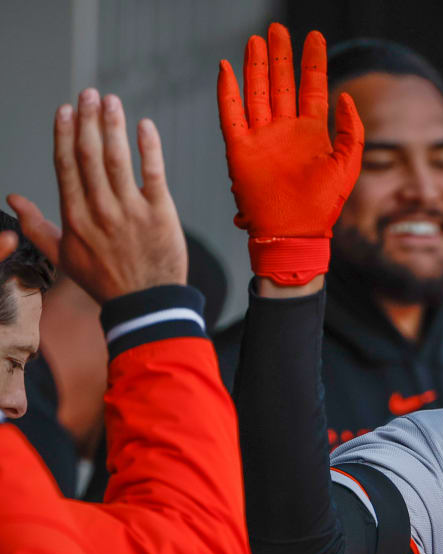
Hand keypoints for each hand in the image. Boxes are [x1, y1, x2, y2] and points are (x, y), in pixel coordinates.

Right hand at [6, 89, 185, 302]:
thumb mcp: (63, 255)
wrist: (146, 303)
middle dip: (87, 120)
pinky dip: (149, 148)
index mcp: (74, 217)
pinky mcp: (160, 214)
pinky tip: (144, 125)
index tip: (64, 109)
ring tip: (111, 100)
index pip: (65, 166)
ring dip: (112, 126)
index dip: (64, 134)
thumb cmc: (104, 279)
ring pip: (118, 160)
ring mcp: (130, 211)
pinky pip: (153, 174)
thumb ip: (37, 225)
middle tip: (88, 93)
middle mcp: (100, 211)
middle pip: (89, 156)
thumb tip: (12, 199)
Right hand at [217, 23, 362, 285]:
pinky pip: (230, 114)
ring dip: (255, 66)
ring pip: (256, 92)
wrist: (294, 233)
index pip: (312, 88)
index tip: (314, 36)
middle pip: (281, 83)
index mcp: (311, 133)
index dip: (313, 62)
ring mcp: (261, 137)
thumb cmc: (322, 206)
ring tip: (256, 40)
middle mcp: (285, 130)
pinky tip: (226, 68)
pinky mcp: (239, 149)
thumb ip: (352, 131)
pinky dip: (227, 91)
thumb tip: (347, 97)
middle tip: (278, 29)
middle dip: (281, 56)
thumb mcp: (347, 166)